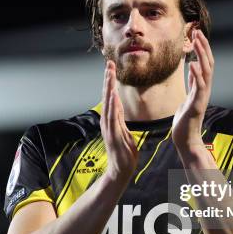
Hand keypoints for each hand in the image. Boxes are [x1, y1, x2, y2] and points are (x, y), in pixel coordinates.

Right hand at [100, 60, 138, 180]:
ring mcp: (108, 128)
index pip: (111, 97)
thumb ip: (120, 120)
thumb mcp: (125, 132)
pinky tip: (112, 95)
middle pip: (107, 96)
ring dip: (108, 87)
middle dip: (108, 79)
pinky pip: (111, 117)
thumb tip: (118, 107)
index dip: (111, 82)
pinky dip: (111, 105)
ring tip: (109, 73)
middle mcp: (107, 121)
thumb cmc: (124, 153)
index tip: (112, 67)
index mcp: (112, 120)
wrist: (120, 171)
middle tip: (109, 63)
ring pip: (108, 103)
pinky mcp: (112, 135)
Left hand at [172, 29, 214, 151]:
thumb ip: (193, 83)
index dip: (202, 48)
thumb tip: (193, 68)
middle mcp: (204, 90)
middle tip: (197, 32)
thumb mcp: (188, 97)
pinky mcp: (197, 105)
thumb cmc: (186, 120)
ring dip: (201, 56)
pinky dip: (196, 76)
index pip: (204, 63)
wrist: (186, 139)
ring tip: (197, 42)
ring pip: (206, 73)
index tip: (196, 34)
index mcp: (201, 87)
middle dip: (203, 47)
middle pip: (208, 64)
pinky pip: (199, 88)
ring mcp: (202, 97)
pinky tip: (192, 65)